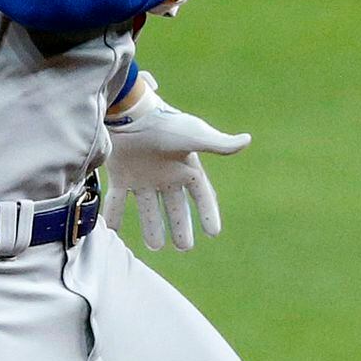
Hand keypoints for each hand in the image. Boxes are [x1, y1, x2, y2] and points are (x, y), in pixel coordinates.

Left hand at [103, 78, 249, 250]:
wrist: (131, 112)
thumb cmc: (166, 123)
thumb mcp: (195, 136)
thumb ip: (219, 144)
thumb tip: (247, 140)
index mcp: (185, 167)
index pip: (201, 195)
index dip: (208, 213)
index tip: (213, 233)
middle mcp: (165, 174)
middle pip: (175, 207)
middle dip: (180, 227)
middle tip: (184, 248)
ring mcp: (142, 175)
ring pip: (148, 208)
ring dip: (151, 227)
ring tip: (154, 247)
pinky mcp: (121, 175)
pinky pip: (118, 200)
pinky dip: (115, 215)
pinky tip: (113, 232)